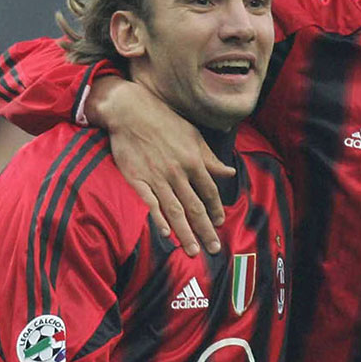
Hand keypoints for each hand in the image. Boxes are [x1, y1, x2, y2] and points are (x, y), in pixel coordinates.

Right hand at [85, 77, 234, 255]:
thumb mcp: (193, 136)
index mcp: (193, 161)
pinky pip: (149, 203)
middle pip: (195, 207)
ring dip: (185, 233)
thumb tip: (229, 173)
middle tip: (214, 249)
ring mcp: (157, 177)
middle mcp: (178, 173)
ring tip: (193, 251)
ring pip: (175, 210)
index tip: (219, 223)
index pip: (209, 192)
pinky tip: (165, 234)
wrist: (130, 110)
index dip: (215, 209)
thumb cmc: (164, 121)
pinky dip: (158, 219)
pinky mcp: (137, 179)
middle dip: (205, 230)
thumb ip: (210, 158)